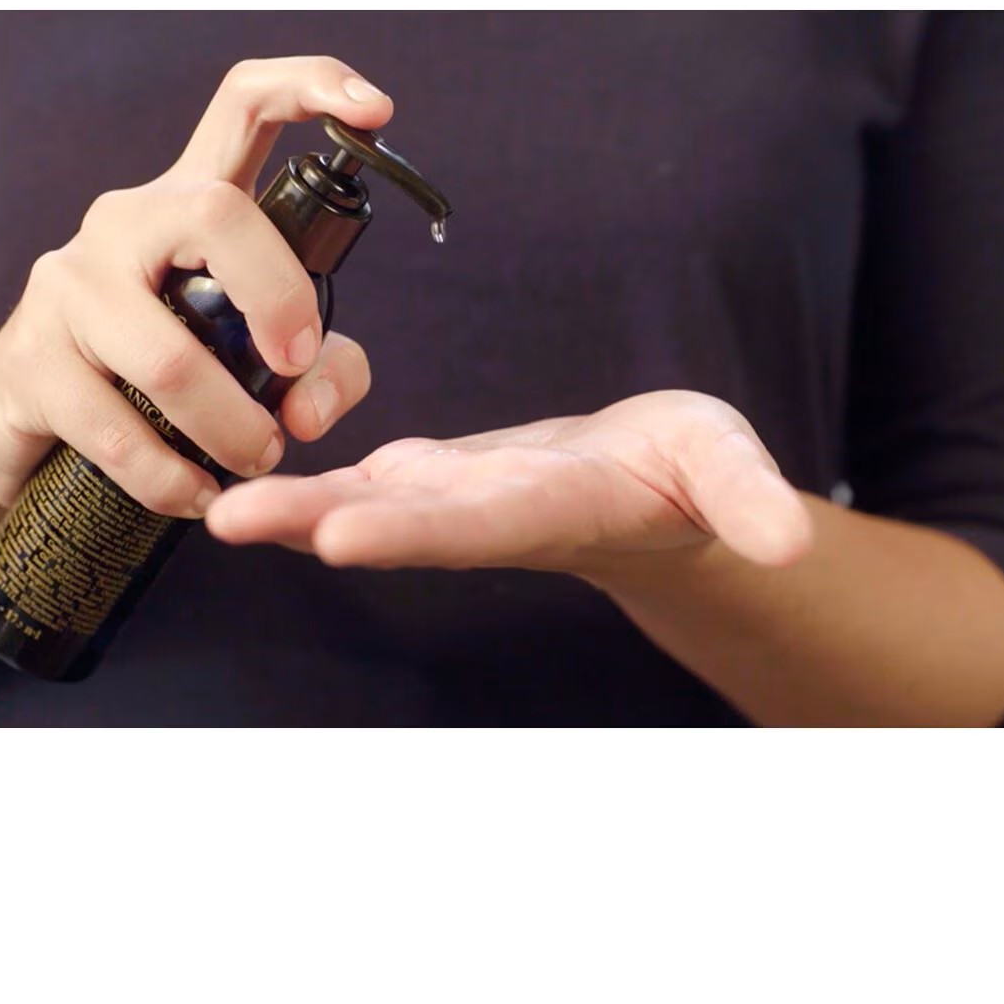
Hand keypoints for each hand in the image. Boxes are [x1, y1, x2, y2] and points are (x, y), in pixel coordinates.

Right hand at [0, 57, 385, 517]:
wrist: (30, 425)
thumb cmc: (166, 377)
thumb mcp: (261, 364)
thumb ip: (323, 370)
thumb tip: (306, 412)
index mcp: (190, 203)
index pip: (243, 105)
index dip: (312, 87)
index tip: (378, 110)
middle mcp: (127, 223)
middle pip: (215, 213)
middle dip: (281, 301)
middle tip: (295, 376)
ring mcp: (69, 284)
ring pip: (167, 352)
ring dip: (230, 426)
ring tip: (256, 460)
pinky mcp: (31, 359)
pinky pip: (114, 428)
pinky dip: (170, 477)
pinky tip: (195, 497)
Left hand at [204, 390, 814, 577]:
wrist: (647, 485)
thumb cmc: (695, 476)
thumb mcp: (731, 472)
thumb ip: (749, 502)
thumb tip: (792, 543)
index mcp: (551, 510)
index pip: (481, 526)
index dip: (418, 530)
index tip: (347, 535)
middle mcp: (484, 516)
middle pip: (396, 521)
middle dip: (316, 521)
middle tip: (231, 518)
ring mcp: (452, 498)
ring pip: (361, 500)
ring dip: (289, 499)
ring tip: (212, 498)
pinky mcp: (436, 473)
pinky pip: (362, 475)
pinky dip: (306, 471)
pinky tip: (246, 459)